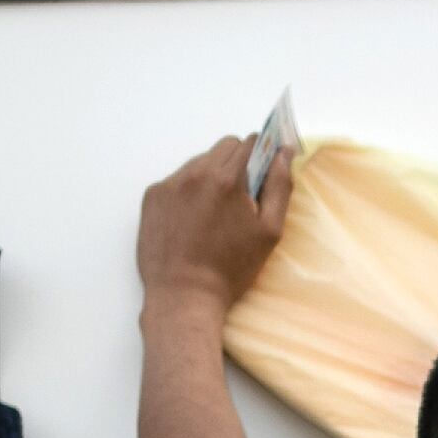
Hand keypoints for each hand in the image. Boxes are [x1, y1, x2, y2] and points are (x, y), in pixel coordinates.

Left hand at [137, 136, 293, 308]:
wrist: (184, 295)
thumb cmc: (232, 269)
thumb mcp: (269, 232)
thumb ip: (279, 187)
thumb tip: (284, 154)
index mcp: (226, 178)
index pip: (249, 142)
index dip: (261, 156)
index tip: (261, 174)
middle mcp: (195, 173)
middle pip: (223, 147)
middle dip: (236, 163)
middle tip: (239, 199)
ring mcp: (169, 183)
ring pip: (199, 162)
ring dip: (211, 177)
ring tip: (212, 213)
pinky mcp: (152, 196)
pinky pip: (176, 180)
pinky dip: (188, 191)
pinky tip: (191, 220)